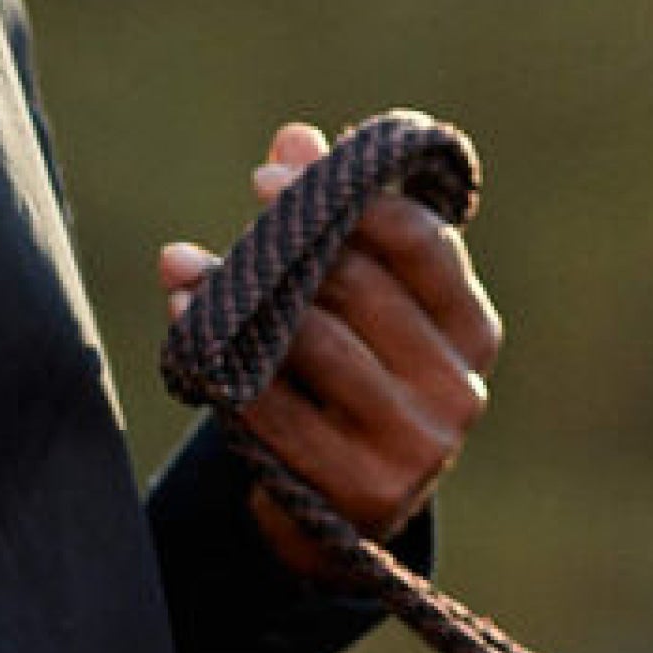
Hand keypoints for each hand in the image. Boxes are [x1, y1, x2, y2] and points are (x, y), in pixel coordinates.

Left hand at [158, 121, 503, 561]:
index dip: (347, 199)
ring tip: (180, 269)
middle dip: (278, 245)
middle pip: (359, 286)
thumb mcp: (349, 304)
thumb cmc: (344, 380)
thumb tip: (297, 138)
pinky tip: (185, 332)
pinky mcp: (363, 491)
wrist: (337, 513)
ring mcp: (418, 446)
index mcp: (472, 331)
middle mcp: (459, 390)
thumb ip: (333, 220)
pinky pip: (279, 409)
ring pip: (314, 341)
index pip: (421, 242)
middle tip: (218, 219)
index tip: (269, 177)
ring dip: (236, 299)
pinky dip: (225, 363)